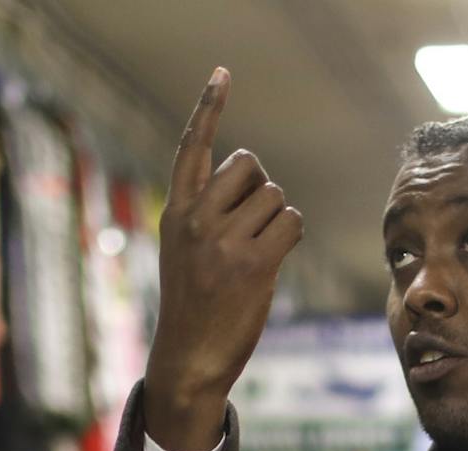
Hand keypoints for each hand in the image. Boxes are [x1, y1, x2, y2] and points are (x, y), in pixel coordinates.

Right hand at [144, 68, 303, 450]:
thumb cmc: (194, 306)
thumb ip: (208, 212)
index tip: (223, 72)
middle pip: (250, 165)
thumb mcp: (184, 251)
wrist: (188, 359)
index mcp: (175, 213)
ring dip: (277, 221)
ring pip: (276, 197)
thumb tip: (258, 183)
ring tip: (255, 255)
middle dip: (261, 190)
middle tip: (249, 228)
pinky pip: (291, 224)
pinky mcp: (253, 264)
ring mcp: (223, 242)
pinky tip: (272, 262)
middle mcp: (196, 220)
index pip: (192, 148)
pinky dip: (290, 237)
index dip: (209, 108)